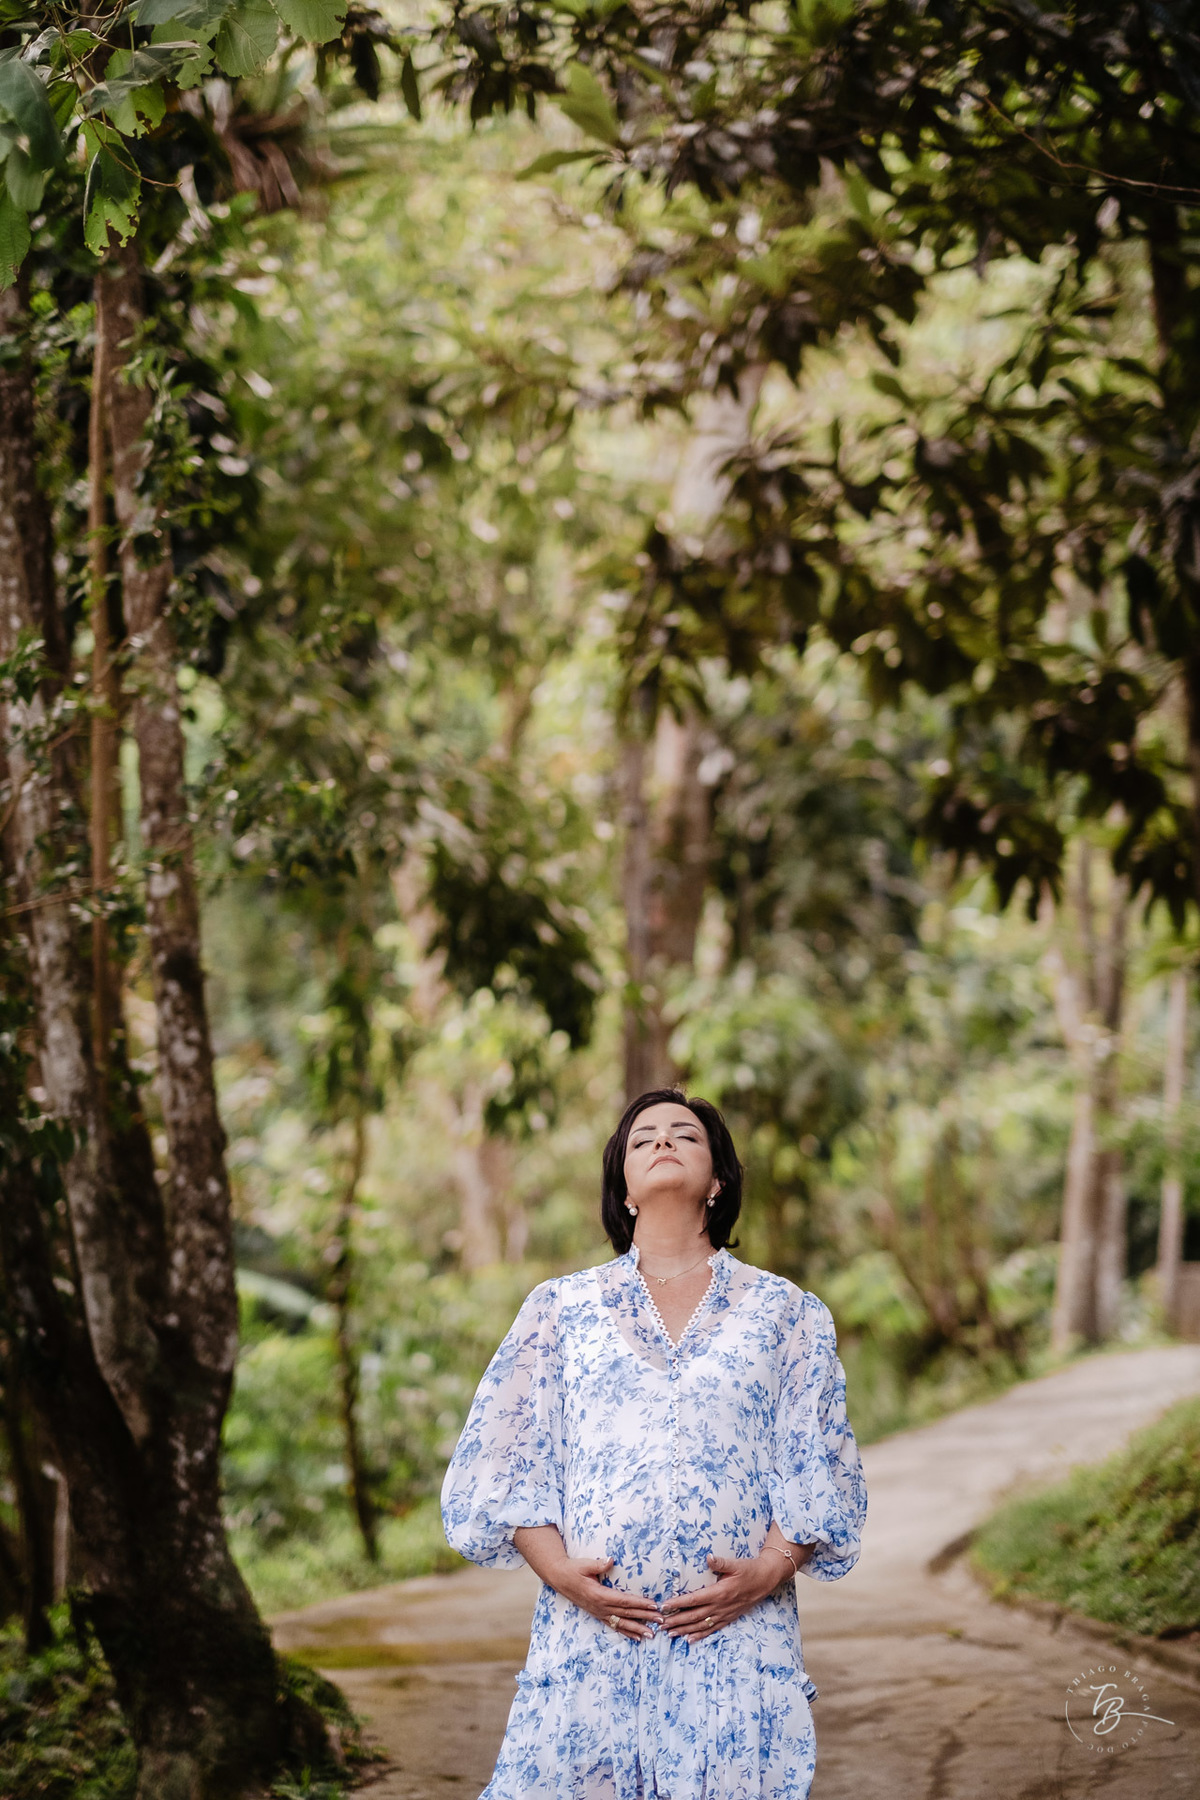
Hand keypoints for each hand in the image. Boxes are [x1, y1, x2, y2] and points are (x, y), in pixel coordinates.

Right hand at [549, 1555, 663, 1640]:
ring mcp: (599, 1612)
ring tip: (651, 1635)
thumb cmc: (573, 1569)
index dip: (640, 1604)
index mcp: (600, 1594)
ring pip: (622, 1623)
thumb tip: (611, 1560)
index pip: (625, 1601)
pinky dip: (626, 1632)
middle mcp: (601, 1607)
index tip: (654, 1605)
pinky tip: (636, 1638)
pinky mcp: (598, 1614)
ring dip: (637, 1629)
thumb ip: (598, 1563)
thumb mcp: (585, 1564)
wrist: (560, 1578)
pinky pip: (614, 1626)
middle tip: (660, 1621)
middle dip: (645, 1618)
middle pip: (627, 1614)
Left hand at [661, 1553, 782, 1643]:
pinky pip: (712, 1629)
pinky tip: (690, 1639)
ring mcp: (724, 1614)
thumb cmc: (749, 1570)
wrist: (765, 1581)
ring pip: (701, 1625)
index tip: (665, 1606)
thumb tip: (708, 1557)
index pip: (694, 1599)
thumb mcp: (736, 1564)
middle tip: (661, 1624)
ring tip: (670, 1634)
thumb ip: (721, 1562)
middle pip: (694, 1616)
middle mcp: (720, 1606)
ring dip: (685, 1630)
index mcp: (719, 1592)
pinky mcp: (728, 1618)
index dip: (678, 1603)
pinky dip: (700, 1635)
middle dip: (676, 1621)